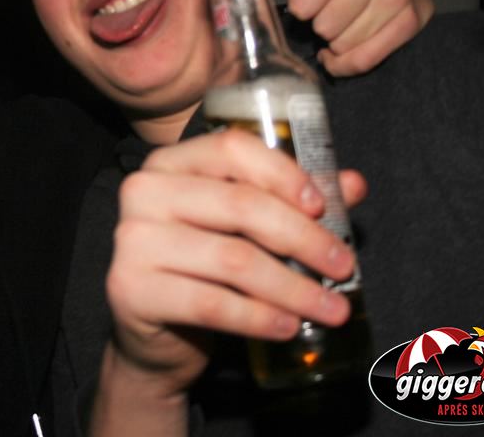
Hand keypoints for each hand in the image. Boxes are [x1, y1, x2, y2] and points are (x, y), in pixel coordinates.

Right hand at [103, 131, 365, 395]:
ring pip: (233, 259)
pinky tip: (287, 326)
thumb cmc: (201, 268)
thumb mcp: (245, 229)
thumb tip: (352, 184)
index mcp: (169, 162)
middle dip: (304, 238)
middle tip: (343, 266)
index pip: (231, 148)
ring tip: (330, 308)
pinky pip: (211, 303)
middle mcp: (143, 191)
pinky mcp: (130, 288)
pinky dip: (258, 317)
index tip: (323, 206)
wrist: (153, 335)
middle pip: (241, 204)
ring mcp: (132, 240)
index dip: (282, 174)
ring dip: (293, 288)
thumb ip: (291, 201)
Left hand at [257, 0, 433, 75]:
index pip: (302, 3)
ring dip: (337, 41)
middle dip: (321, 25)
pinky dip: (350, 61)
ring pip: (345, 44)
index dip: (301, 6)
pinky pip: (366, 59)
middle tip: (329, 10)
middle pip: (324, 26)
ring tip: (343, 23)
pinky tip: (348, 46)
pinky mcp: (413, 19)